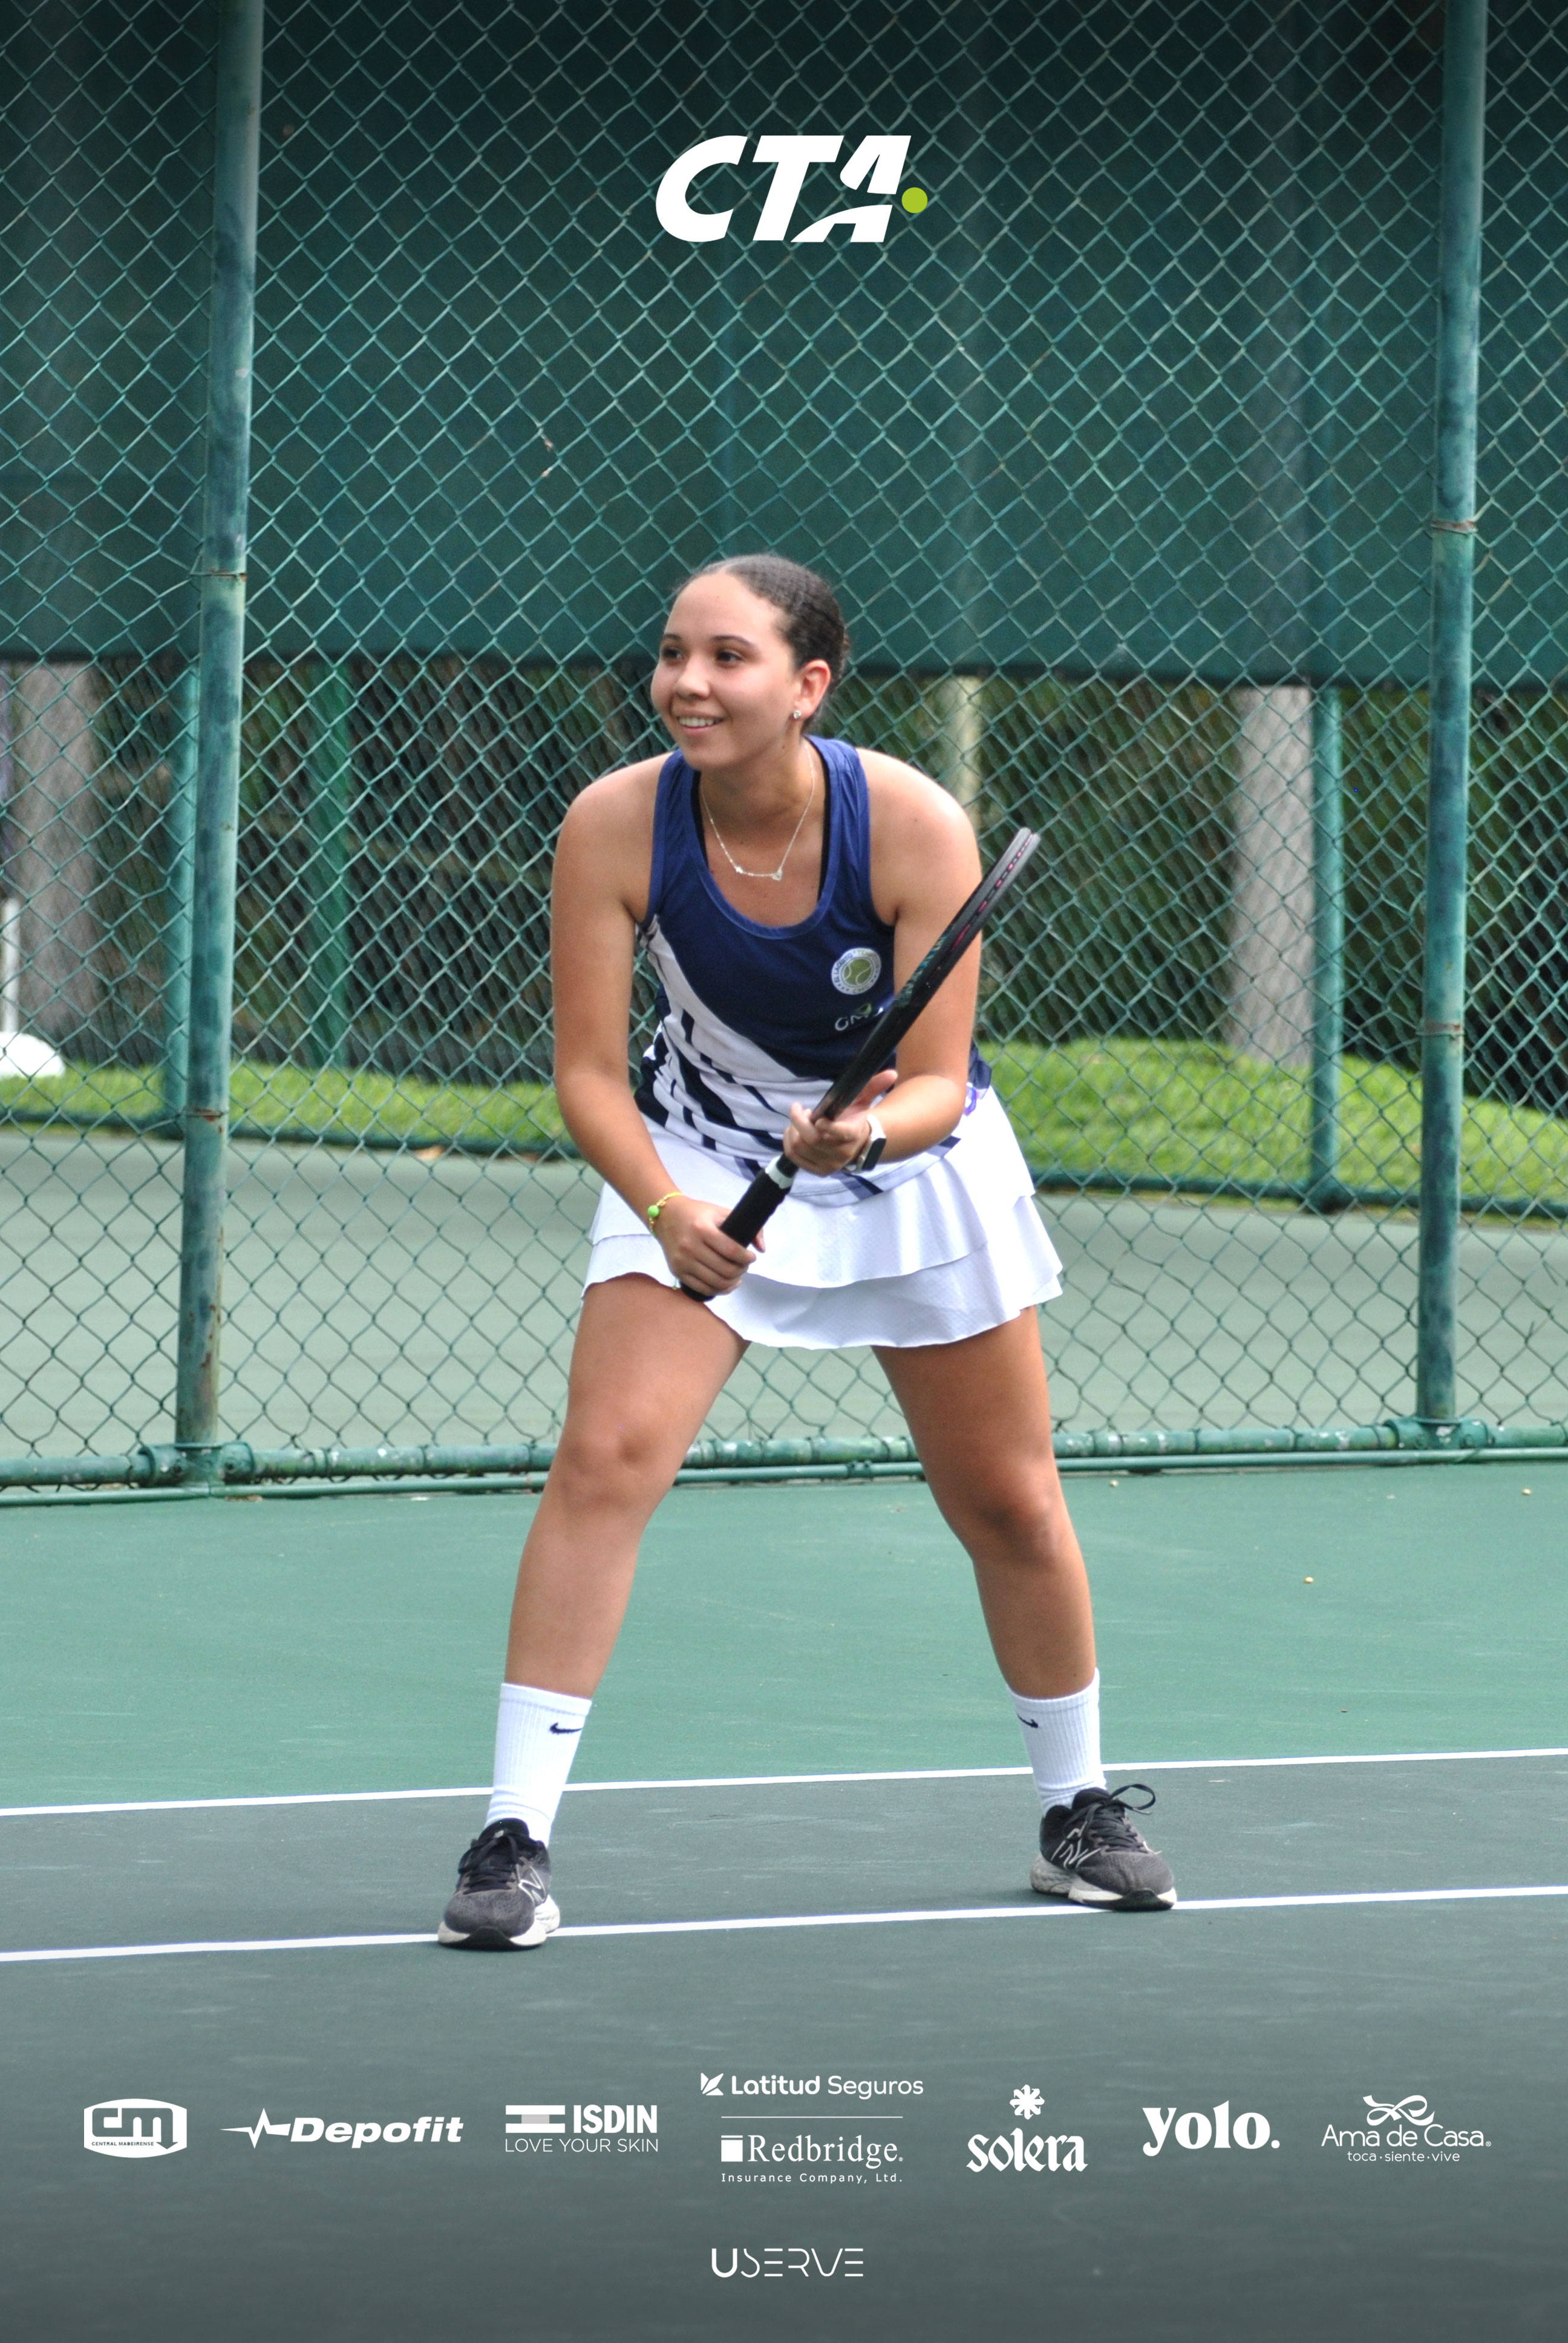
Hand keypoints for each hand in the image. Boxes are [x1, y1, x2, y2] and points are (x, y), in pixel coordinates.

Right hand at [650, 1193, 760, 1297]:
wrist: (666, 1216)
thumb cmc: (697, 1213)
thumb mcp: (721, 1212)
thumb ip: (746, 1227)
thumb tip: (761, 1249)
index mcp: (702, 1229)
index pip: (731, 1250)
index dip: (746, 1258)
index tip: (751, 1257)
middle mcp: (690, 1246)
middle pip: (725, 1269)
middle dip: (741, 1270)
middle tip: (744, 1266)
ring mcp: (682, 1261)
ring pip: (715, 1283)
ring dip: (732, 1282)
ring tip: (737, 1276)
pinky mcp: (677, 1272)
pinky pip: (702, 1289)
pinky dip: (718, 1290)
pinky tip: (726, 1284)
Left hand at [782, 1070, 896, 1175]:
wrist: (857, 1145)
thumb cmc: (855, 1118)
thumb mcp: (864, 1100)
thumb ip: (874, 1086)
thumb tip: (891, 1073)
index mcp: (854, 1135)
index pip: (841, 1134)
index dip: (827, 1126)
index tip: (816, 1116)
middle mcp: (842, 1154)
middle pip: (813, 1139)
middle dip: (800, 1121)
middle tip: (800, 1111)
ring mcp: (829, 1165)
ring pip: (800, 1147)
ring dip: (793, 1129)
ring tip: (799, 1120)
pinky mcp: (818, 1171)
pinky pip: (794, 1156)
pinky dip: (788, 1141)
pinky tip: (794, 1132)